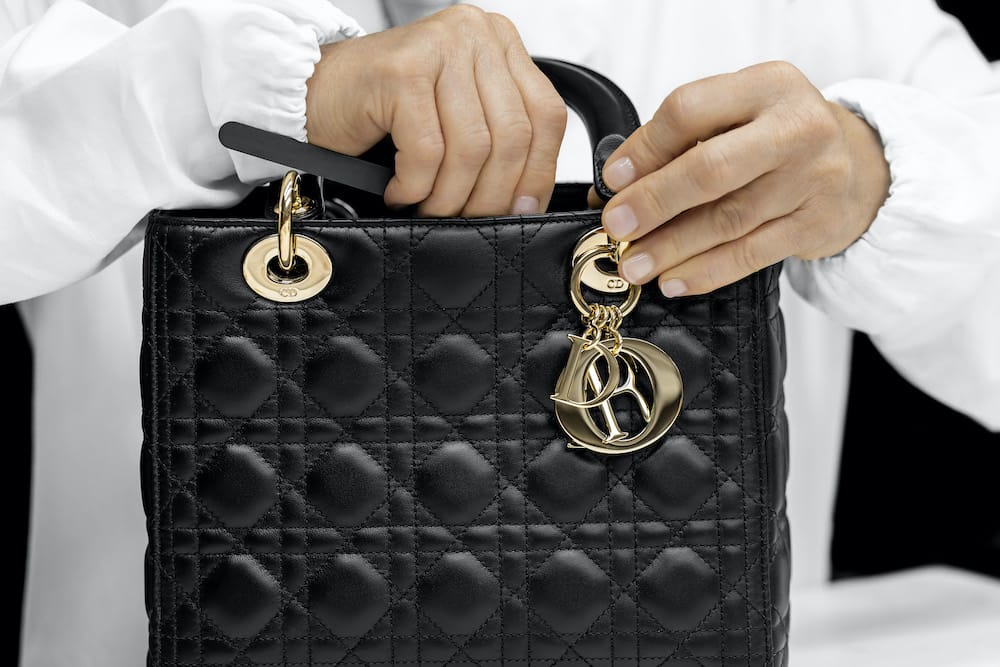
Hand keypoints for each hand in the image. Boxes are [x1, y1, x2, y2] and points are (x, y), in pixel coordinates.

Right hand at [305, 5, 566, 216]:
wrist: (312, 96)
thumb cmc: (384, 115)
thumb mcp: (458, 122)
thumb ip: (501, 144)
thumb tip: (529, 203)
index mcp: (499, 42)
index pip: (546, 116)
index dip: (537, 175)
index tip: (519, 211)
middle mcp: (475, 34)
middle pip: (514, 136)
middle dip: (491, 195)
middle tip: (467, 222)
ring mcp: (439, 45)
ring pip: (474, 148)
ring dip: (450, 196)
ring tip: (427, 208)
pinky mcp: (402, 69)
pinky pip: (428, 151)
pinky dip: (415, 186)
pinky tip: (399, 191)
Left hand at [597, 61, 889, 296]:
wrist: (858, 167)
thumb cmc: (778, 138)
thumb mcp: (740, 115)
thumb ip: (684, 140)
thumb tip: (616, 187)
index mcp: (767, 85)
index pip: (690, 110)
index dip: (645, 148)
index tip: (613, 180)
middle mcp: (796, 127)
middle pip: (710, 169)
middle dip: (654, 202)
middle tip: (617, 226)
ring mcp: (813, 178)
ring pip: (728, 220)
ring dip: (672, 247)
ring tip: (635, 263)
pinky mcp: (817, 224)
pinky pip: (750, 254)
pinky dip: (706, 271)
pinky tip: (674, 280)